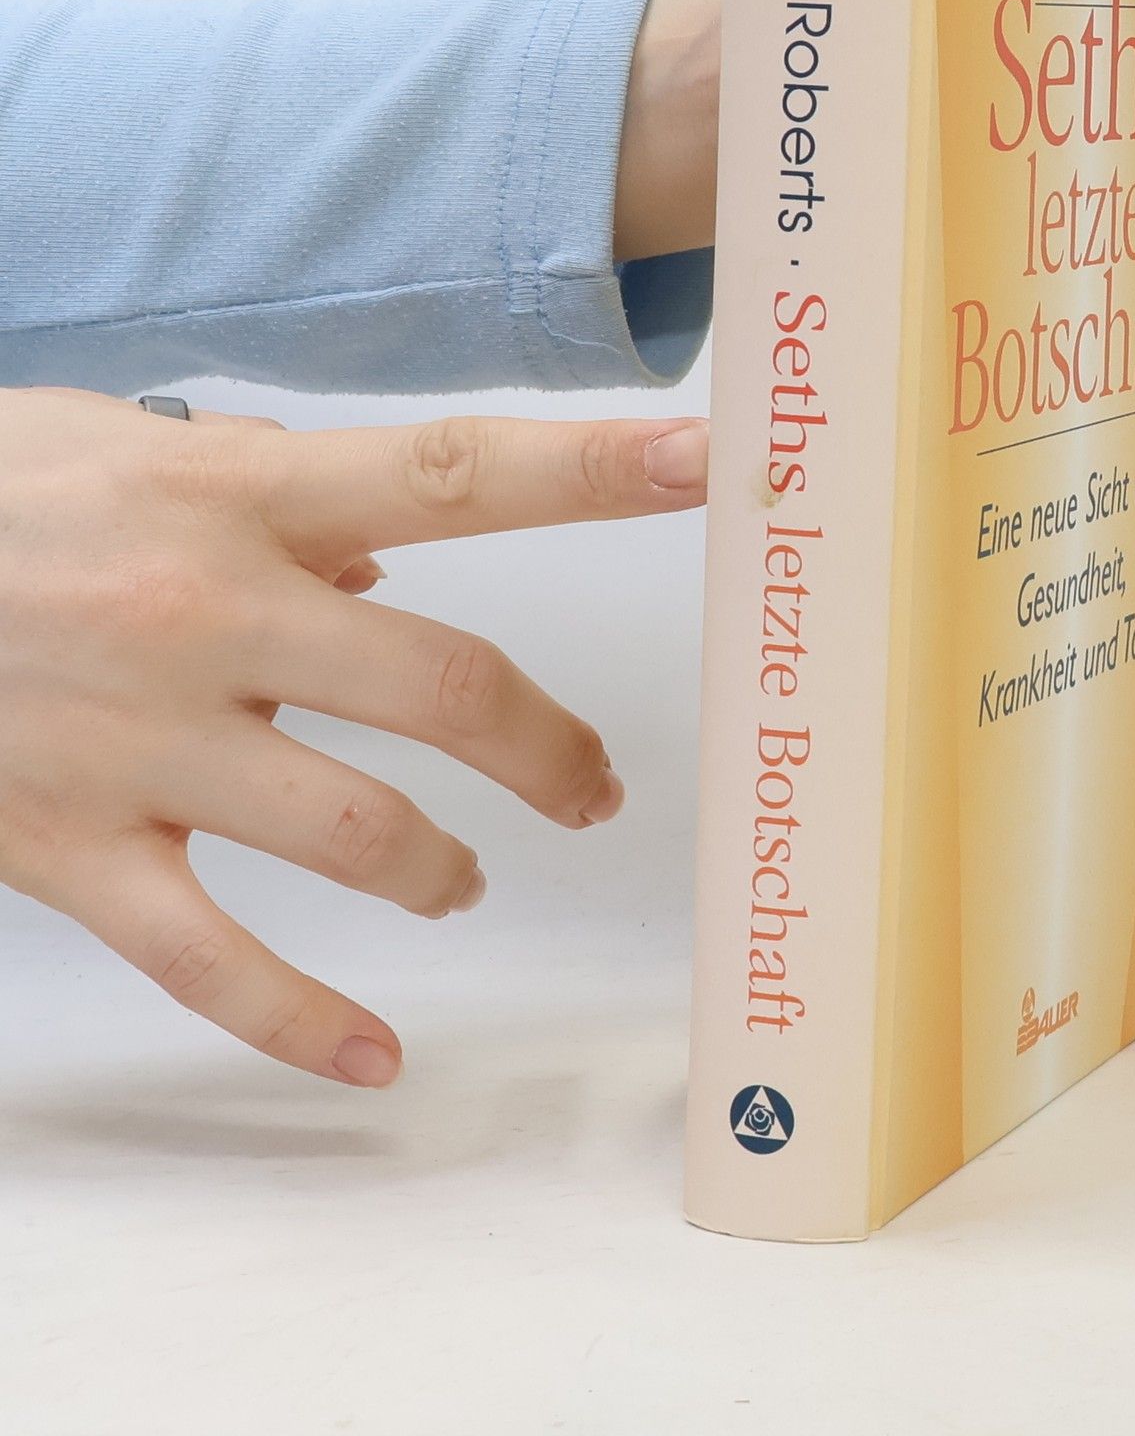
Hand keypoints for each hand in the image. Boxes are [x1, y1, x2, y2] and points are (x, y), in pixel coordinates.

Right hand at [0, 387, 708, 1085]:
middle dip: (548, 747)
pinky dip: (298, 1018)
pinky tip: (371, 1053)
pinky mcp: (67, 849)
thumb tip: (388, 548)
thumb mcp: (129, 445)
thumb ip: (276, 492)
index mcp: (235, 496)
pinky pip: (205, 961)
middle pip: (443, 686)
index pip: (451, 473)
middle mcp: (204, 615)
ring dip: (447, 867)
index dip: (588, 472)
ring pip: (357, 831)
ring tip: (467, 877)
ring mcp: (138, 742)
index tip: (702, 465)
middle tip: (592, 787)